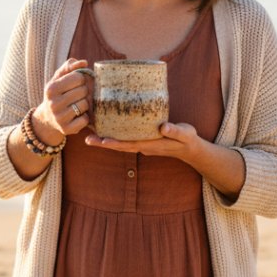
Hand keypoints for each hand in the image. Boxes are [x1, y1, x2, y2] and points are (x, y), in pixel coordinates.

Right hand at [32, 58, 91, 144]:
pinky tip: (78, 116)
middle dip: (84, 91)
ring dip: (84, 104)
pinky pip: (85, 120)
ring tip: (77, 104)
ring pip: (85, 105)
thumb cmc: (57, 93)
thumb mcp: (58, 78)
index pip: (78, 77)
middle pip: (83, 91)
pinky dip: (84, 117)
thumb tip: (83, 63)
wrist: (47, 118)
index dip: (81, 79)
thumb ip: (69, 66)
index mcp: (51, 88)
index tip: (76, 83)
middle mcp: (53, 103)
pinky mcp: (66, 129)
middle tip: (77, 95)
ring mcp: (59, 117)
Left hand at [84, 122, 204, 162]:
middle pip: (119, 146)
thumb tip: (164, 127)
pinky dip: (113, 135)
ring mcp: (141, 144)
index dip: (115, 143)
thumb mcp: (185, 134)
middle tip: (86, 139)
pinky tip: (105, 128)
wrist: (189, 149)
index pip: (129, 145)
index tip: (102, 141)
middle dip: (103, 143)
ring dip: (105, 140)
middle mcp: (142, 146)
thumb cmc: (187, 140)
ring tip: (89, 134)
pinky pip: (124, 139)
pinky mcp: (141, 140)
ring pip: (120, 143)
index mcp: (150, 145)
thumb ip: (176, 131)